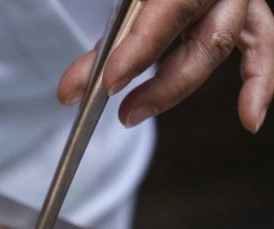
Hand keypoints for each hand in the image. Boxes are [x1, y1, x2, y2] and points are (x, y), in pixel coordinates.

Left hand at [58, 0, 273, 132]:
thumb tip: (73, 91)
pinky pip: (261, 45)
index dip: (140, 49)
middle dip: (159, 85)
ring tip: (135, 115)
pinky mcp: (245, 13)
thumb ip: (106, 41)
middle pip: (204, 39)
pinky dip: (259, 81)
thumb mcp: (126, 1)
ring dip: (177, 87)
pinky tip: (248, 117)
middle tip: (122, 113)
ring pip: (223, 46)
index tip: (109, 82)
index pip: (172, 9)